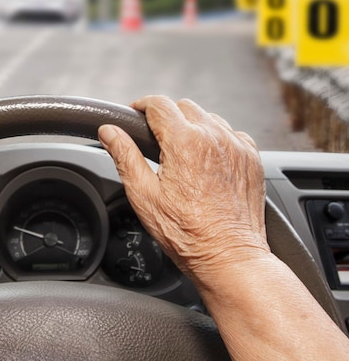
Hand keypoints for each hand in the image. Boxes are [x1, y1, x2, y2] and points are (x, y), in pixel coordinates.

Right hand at [98, 96, 270, 288]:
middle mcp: (214, 137)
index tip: (135, 114)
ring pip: (209, 118)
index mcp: (185, 142)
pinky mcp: (251, 158)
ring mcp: (237, 146)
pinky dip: (216, 140)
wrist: (228, 256)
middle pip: (184, 107)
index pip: (159, 104)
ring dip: (192, 127)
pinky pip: (231, 134)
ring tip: (180, 154)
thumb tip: (109, 132)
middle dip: (166, 117)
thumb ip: (124, 156)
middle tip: (154, 140)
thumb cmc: (186, 233)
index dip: (141, 106)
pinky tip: (206, 162)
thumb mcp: (144, 195)